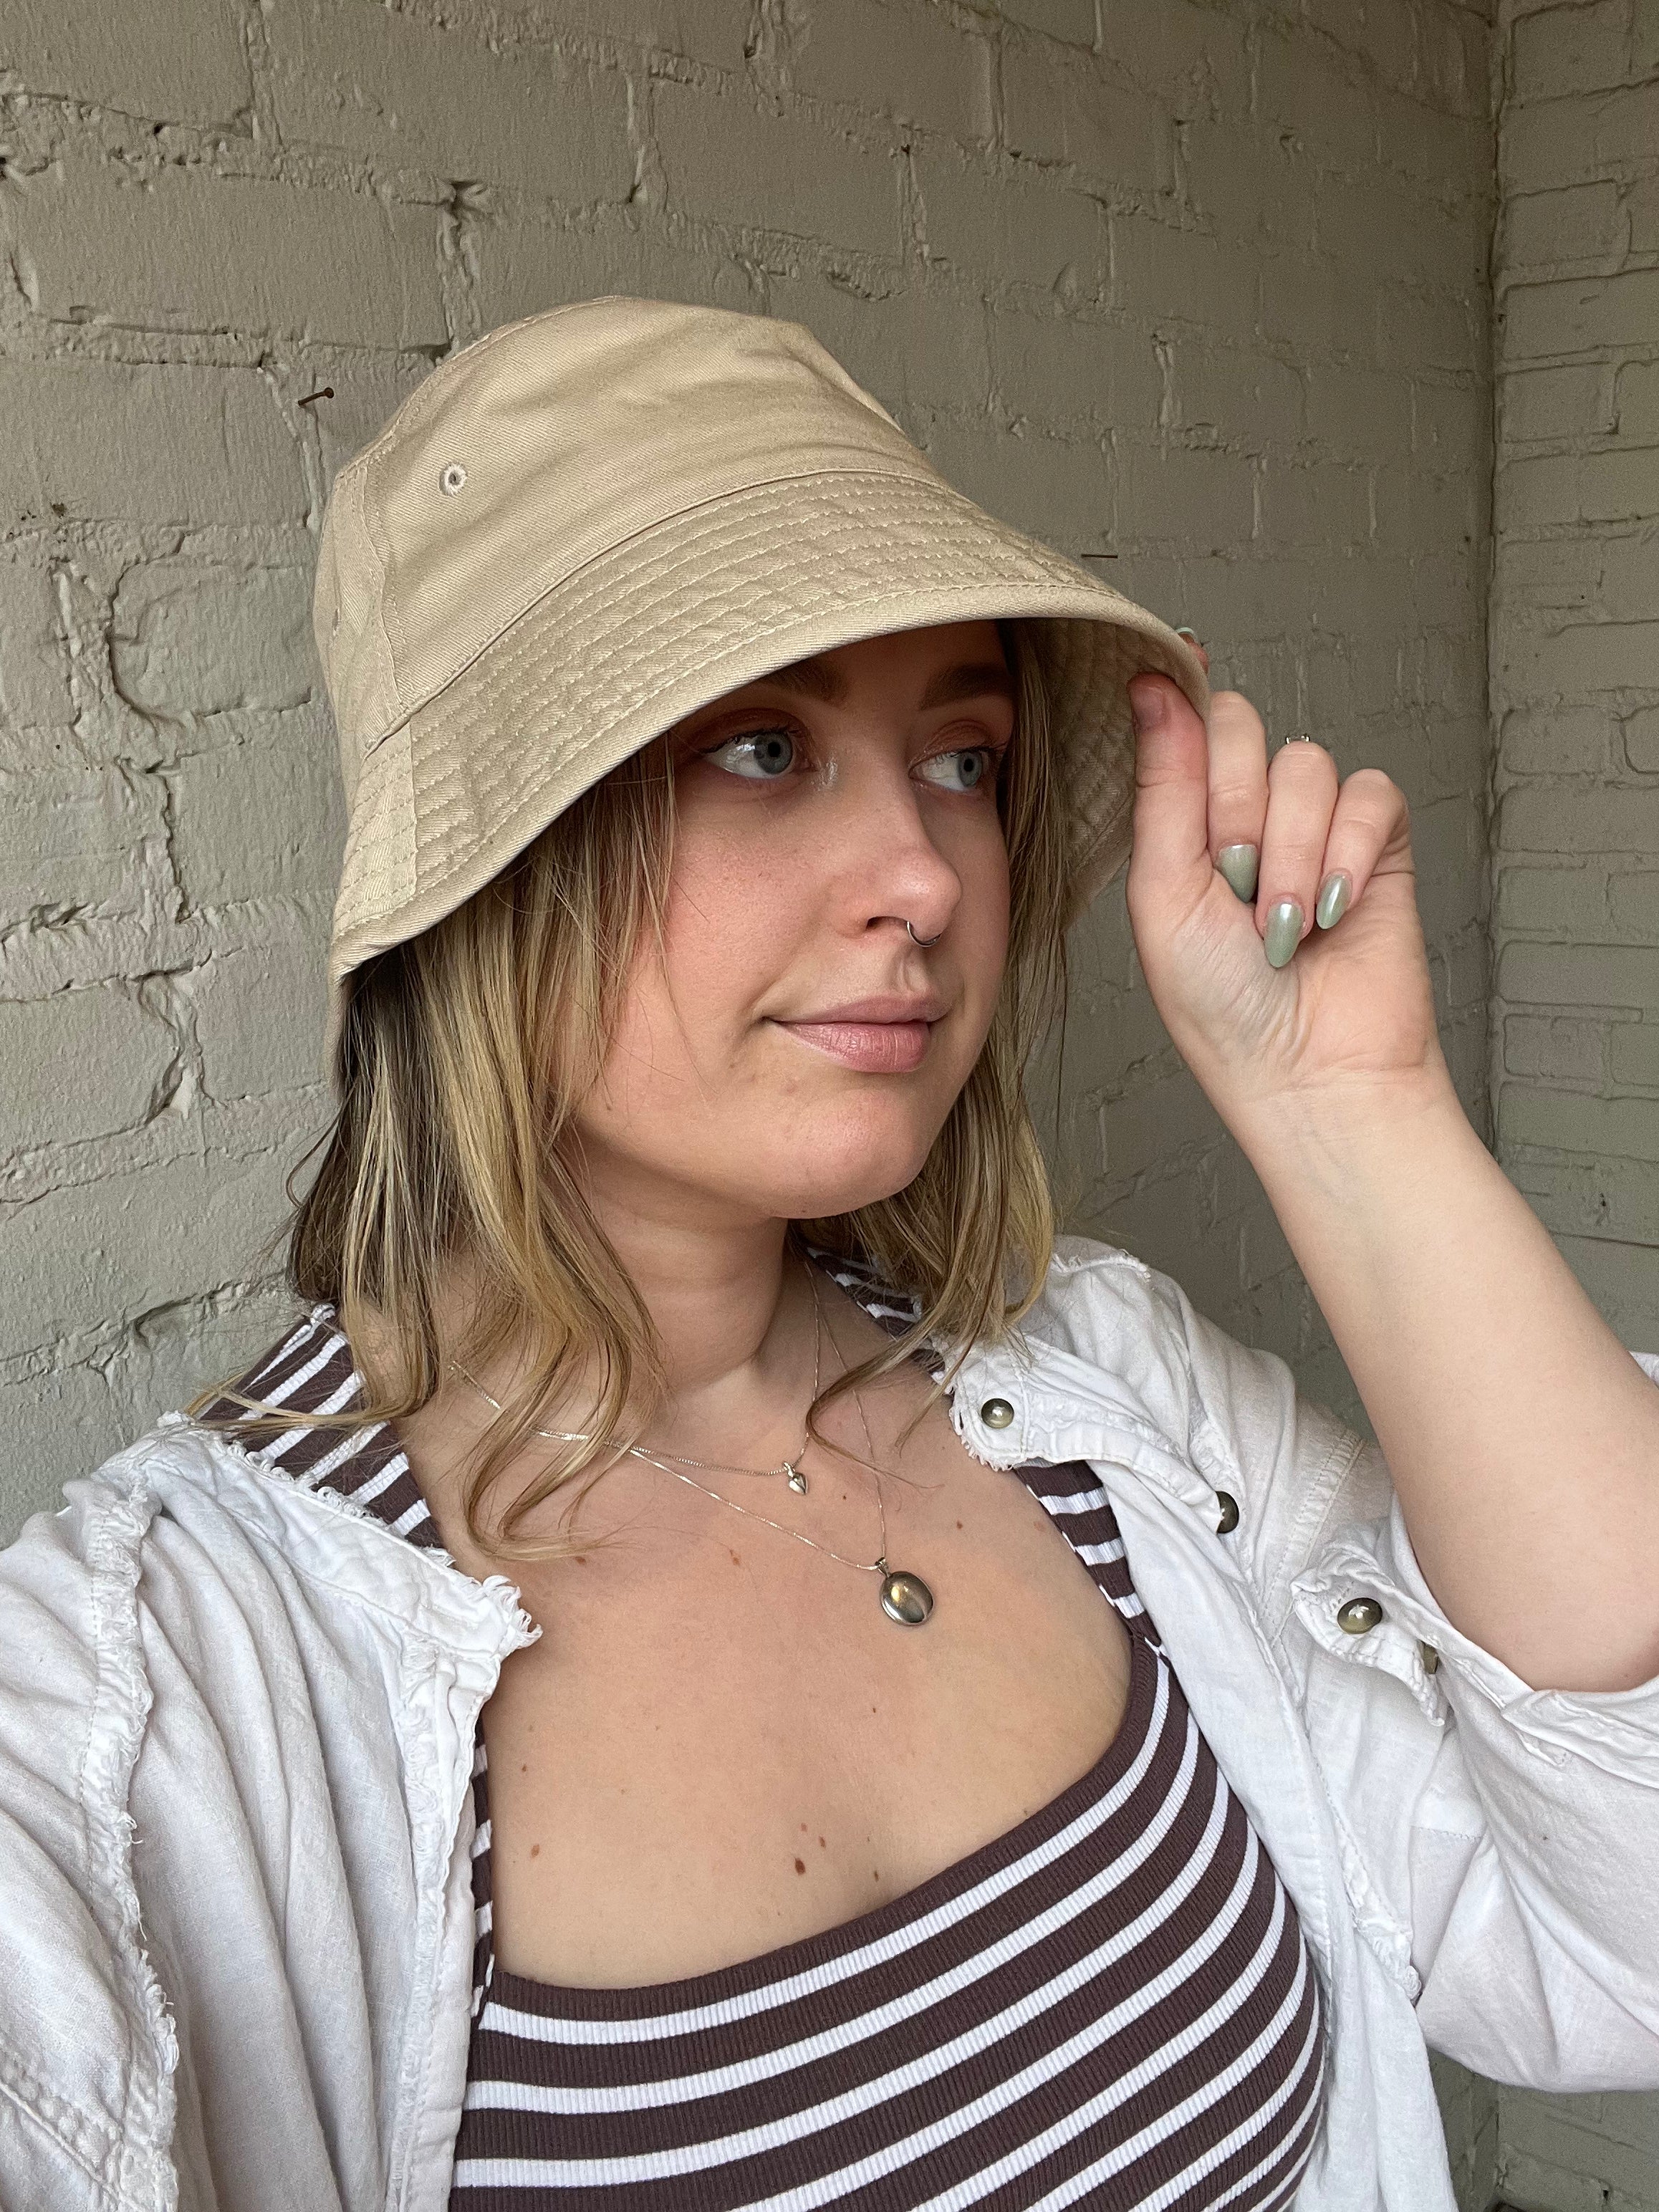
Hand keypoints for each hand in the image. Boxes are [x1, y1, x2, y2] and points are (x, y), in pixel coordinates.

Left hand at [1124, 665, 1446, 1131]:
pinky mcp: (1379, 842)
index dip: (1181, 697)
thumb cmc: (1222, 1007)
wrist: (1309, 1072)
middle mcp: (1245, 815)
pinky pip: (1370, 793)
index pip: (1180, 725)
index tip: (1179, 665)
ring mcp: (1314, 826)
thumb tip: (1151, 683)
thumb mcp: (1163, 894)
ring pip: (1305, 765)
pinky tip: (1335, 910)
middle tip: (1234, 882)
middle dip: (1235, 805)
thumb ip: (1162, 787)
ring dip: (1290, 852)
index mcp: (1180, 825)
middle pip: (1240, 726)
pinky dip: (1349, 852)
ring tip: (1285, 925)